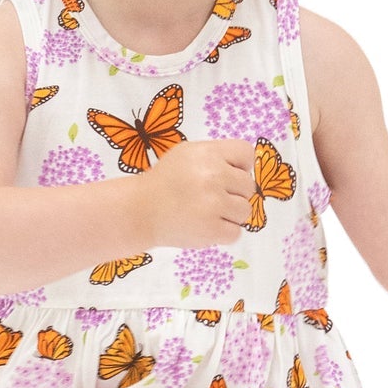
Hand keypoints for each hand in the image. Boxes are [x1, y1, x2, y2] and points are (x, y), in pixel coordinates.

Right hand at [138, 138, 254, 248]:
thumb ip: (216, 156)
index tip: (228, 176)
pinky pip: (236, 233)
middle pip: (248, 186)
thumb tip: (244, 168)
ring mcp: (213, 204)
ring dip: (230, 215)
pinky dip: (223, 233)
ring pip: (245, 211)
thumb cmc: (165, 181)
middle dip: (234, 193)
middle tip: (212, 198)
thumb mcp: (187, 154)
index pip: (247, 153)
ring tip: (209, 213)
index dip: (242, 166)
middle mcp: (213, 176)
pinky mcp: (211, 230)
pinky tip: (206, 226)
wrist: (139, 210)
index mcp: (208, 153)